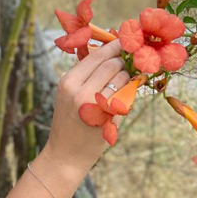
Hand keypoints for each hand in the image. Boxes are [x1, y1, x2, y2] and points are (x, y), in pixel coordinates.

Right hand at [46, 37, 130, 170]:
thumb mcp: (68, 94)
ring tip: (127, 79)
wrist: (66, 154)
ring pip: (122, 79)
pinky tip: (128, 93)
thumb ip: (84, 74)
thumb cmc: (69, 122)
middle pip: (111, 65)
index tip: (124, 43)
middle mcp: (80, 91)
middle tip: (128, 62)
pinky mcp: (109, 118)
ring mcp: (96, 106)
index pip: (96, 56)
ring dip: (128, 77)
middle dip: (123, 62)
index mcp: (68, 82)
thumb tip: (106, 51)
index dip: (113, 47)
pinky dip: (130, 92)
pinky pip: (127, 96)